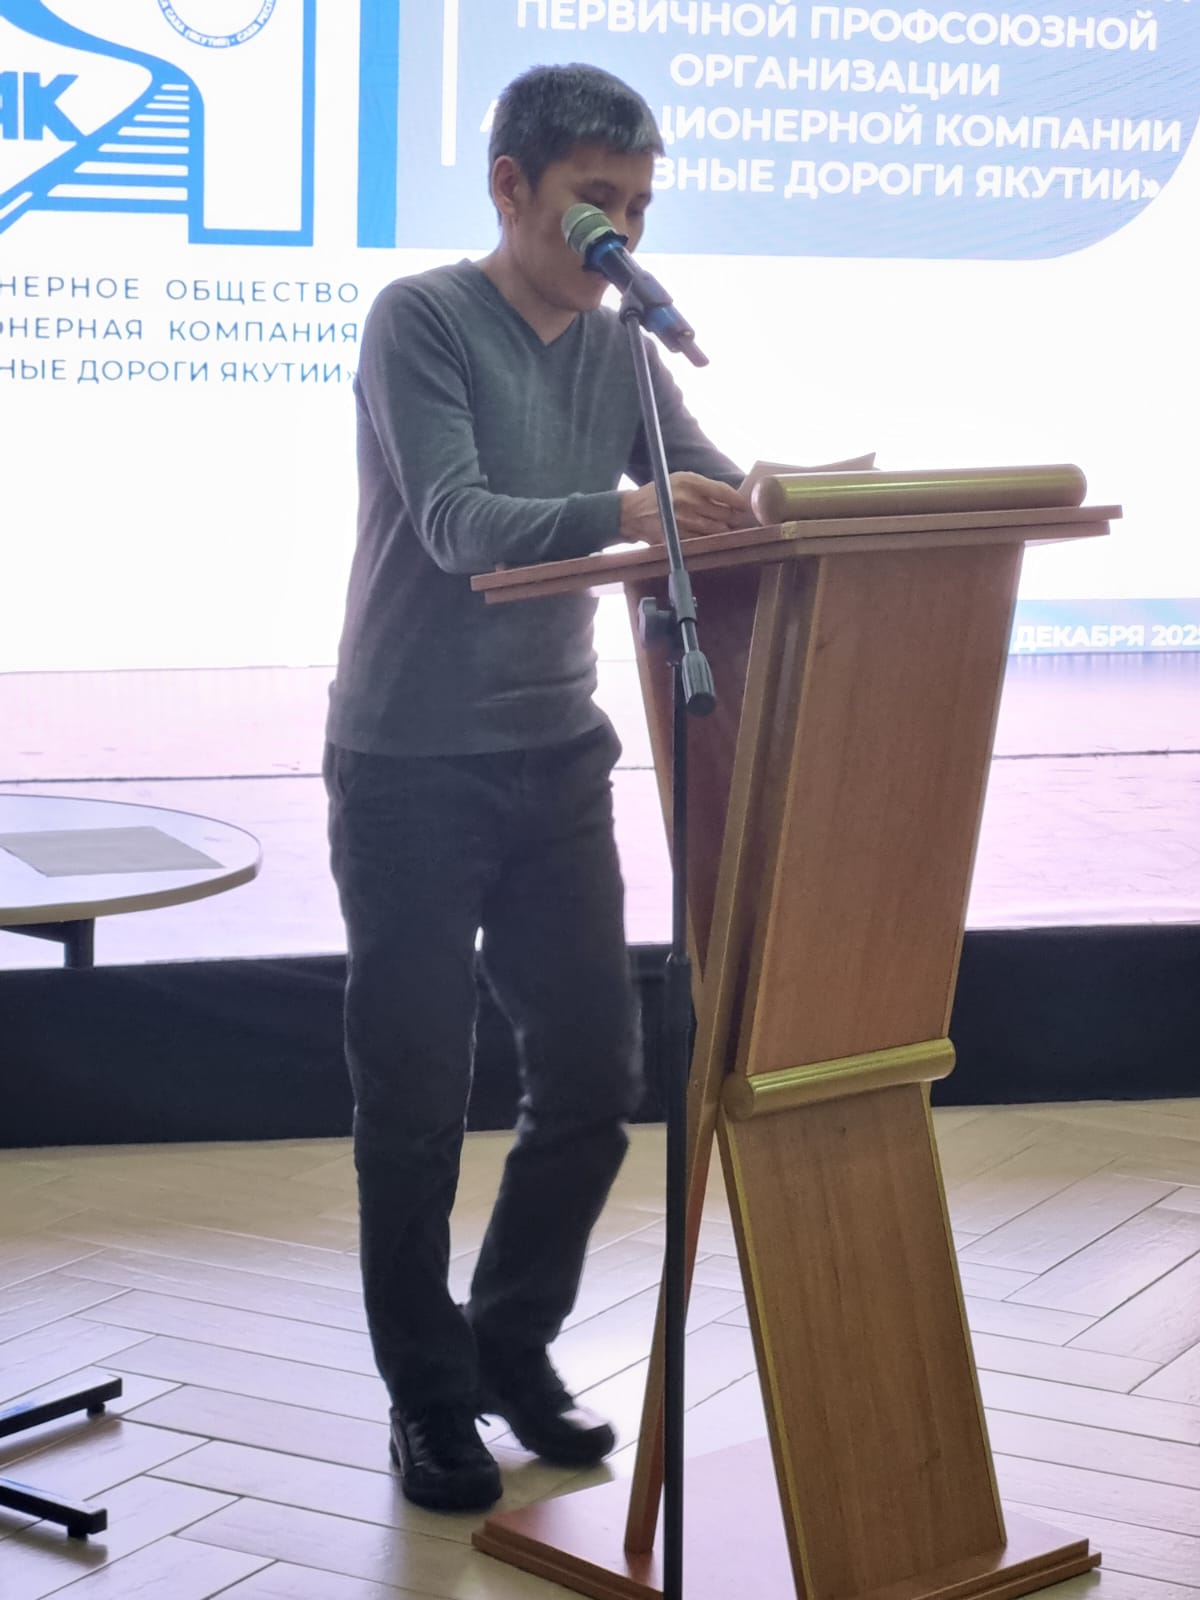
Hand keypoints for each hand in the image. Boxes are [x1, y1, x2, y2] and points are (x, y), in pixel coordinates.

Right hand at [619, 473, 751, 544]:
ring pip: (716, 530)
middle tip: (737, 520)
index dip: (738, 501)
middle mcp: (686, 500)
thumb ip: (704, 487)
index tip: (744, 506)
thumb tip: (731, 499)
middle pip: (723, 513)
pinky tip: (711, 538)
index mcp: (689, 482)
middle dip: (733, 518)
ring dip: (724, 531)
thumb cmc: (661, 493)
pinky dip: (710, 540)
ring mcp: (682, 521)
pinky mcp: (677, 537)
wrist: (632, 512)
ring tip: (726, 529)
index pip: (723, 492)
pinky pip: (703, 541)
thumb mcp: (680, 480)